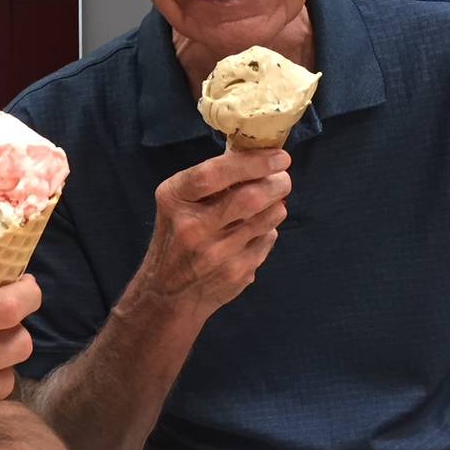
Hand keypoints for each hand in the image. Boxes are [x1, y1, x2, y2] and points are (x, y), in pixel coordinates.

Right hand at [136, 148, 291, 318]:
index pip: (214, 174)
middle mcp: (192, 228)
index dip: (252, 162)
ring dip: (277, 205)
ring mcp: (216, 254)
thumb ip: (212, 182)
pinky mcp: (236, 273)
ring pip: (267, 218)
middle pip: (250, 197)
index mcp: (174, 199)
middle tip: (283, 178)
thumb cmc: (176, 237)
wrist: (166, 294)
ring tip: (271, 201)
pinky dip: (268, 230)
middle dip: (277, 183)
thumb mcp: (178, 203)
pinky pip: (267, 239)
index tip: (278, 156)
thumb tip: (258, 155)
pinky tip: (254, 231)